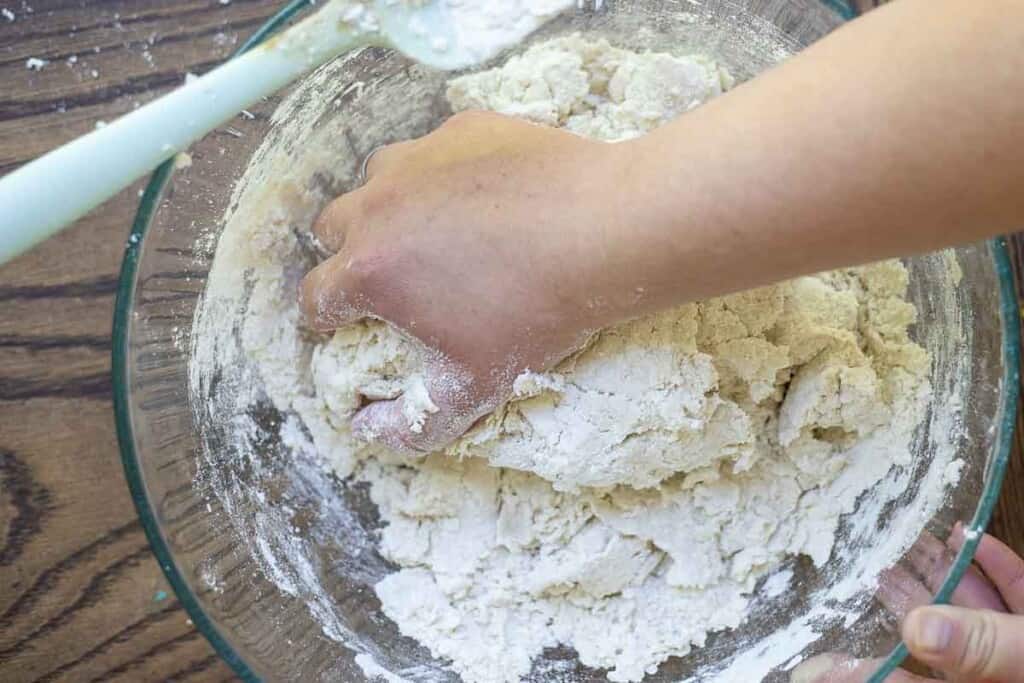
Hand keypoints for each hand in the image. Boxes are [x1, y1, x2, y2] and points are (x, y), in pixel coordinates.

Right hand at [299, 111, 629, 452]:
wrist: (605, 230)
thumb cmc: (536, 311)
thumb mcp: (475, 384)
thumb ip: (415, 423)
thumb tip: (369, 434)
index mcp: (368, 270)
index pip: (316, 298)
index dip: (329, 318)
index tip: (351, 324)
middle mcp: (378, 205)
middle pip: (332, 230)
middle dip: (348, 255)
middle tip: (396, 278)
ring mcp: (418, 158)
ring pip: (377, 182)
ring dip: (391, 208)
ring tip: (438, 232)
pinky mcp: (461, 128)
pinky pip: (432, 154)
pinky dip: (443, 176)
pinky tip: (486, 198)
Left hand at [792, 525, 1023, 681]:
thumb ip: (982, 646)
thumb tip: (917, 629)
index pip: (903, 682)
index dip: (855, 672)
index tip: (810, 662)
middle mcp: (992, 673)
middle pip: (935, 637)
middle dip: (901, 601)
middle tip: (863, 569)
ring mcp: (1019, 649)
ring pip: (973, 612)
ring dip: (943, 573)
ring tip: (906, 540)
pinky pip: (1015, 597)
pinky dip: (994, 566)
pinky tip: (967, 534)